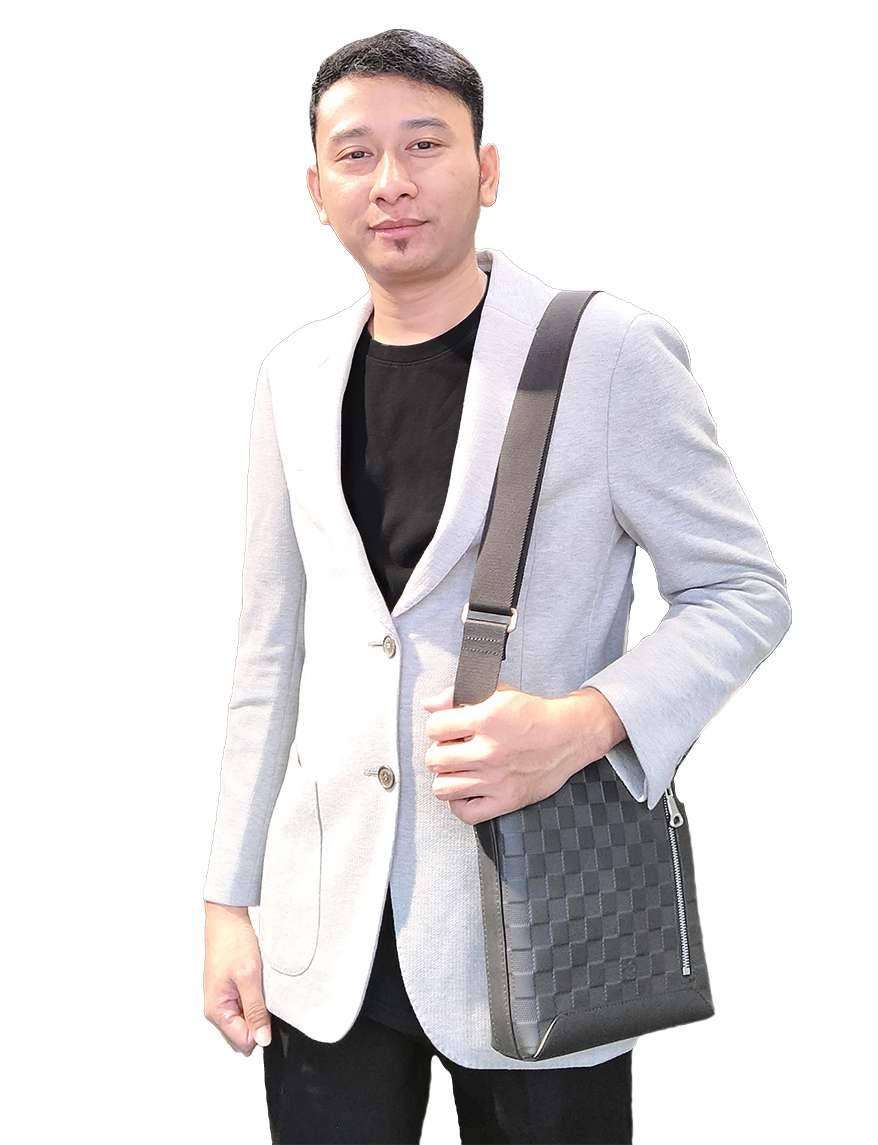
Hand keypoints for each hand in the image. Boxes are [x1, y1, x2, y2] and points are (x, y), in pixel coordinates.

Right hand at [203, 902, 271, 1059]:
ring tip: (260, 986)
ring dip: (259, 1008)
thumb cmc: (233, 942)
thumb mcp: (249, 977)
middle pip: (244, 1034)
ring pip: (247, 1020)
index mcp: (217, 1010)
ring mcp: (225, 1001)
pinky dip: (257, 998)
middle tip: (264, 997)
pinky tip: (259, 983)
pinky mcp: (232, 992)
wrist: (229, 920)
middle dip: (259, 1021)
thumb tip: (262, 1039)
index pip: (243, 1043)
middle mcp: (218, 1009)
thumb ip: (255, 1010)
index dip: (261, 1031)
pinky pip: (247, 1006)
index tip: (269, 1012)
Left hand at [422, 683, 625, 824]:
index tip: (447, 730)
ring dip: (447, 778)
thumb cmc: (536, 716)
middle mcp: (489, 751)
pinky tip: (468, 790)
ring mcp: (496, 778)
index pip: (434, 728)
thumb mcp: (498, 693)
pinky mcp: (506, 800)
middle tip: (454, 750)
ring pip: (443, 788)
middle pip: (434, 759)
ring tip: (459, 770)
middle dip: (441, 752)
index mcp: (486, 720)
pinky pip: (466, 813)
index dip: (438, 727)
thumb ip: (459, 695)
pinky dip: (461, 804)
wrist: (570, 735)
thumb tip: (431, 704)